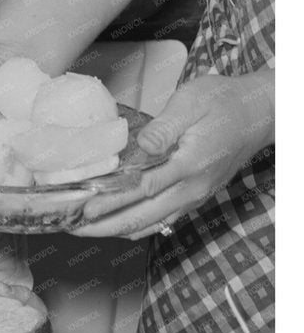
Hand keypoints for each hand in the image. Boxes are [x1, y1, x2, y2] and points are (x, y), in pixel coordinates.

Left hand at [70, 72, 272, 238]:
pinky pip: (165, 218)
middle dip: (106, 225)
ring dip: (119, 229)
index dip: (111, 202)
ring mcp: (196, 195)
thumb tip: (141, 146)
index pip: (143, 189)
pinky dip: (139, 226)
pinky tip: (118, 226)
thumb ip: (164, 127)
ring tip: (87, 231)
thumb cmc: (223, 102)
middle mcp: (193, 187)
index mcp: (190, 164)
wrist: (260, 112)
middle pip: (144, 215)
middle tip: (73, 229)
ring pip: (153, 222)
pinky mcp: (196, 195)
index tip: (84, 209)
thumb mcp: (191, 102)